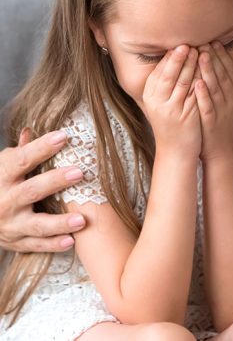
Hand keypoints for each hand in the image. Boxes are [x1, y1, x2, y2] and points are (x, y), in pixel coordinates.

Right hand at [0, 129, 85, 252]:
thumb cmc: (0, 183)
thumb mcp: (4, 166)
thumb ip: (20, 151)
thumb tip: (30, 129)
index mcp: (2, 176)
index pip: (21, 159)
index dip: (41, 147)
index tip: (63, 136)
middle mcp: (5, 201)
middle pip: (31, 191)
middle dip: (55, 181)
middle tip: (80, 172)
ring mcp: (10, 224)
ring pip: (36, 224)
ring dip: (59, 222)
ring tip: (81, 219)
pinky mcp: (16, 242)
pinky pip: (36, 245)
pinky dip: (53, 244)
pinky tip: (71, 240)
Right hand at [142, 45, 200, 158]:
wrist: (175, 150)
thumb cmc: (170, 123)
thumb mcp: (160, 102)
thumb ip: (163, 83)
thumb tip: (171, 58)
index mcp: (150, 95)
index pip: (159, 71)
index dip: (170, 57)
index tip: (178, 43)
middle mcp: (158, 102)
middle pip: (170, 74)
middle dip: (180, 57)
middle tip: (189, 43)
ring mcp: (172, 109)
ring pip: (184, 82)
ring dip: (192, 65)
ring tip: (200, 51)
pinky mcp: (186, 116)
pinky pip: (195, 95)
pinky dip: (202, 81)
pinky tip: (208, 71)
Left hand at [195, 42, 232, 161]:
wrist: (224, 151)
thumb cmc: (222, 123)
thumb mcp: (228, 100)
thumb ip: (224, 83)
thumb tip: (217, 61)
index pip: (230, 70)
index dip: (223, 55)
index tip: (214, 41)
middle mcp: (231, 100)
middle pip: (223, 75)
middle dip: (215, 57)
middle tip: (205, 42)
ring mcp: (222, 111)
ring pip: (216, 88)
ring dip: (209, 70)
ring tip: (201, 55)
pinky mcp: (212, 122)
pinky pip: (208, 107)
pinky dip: (203, 95)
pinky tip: (197, 84)